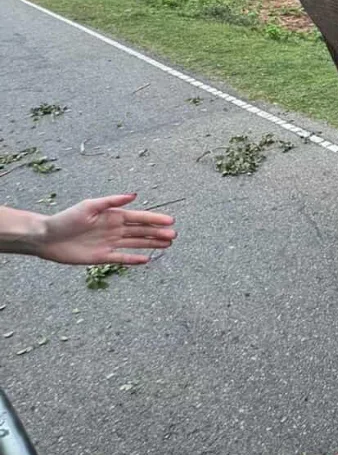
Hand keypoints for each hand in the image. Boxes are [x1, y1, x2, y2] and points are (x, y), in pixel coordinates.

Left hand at [38, 193, 175, 264]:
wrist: (46, 237)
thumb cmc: (66, 219)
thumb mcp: (88, 206)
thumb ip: (111, 201)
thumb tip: (133, 195)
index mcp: (113, 215)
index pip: (139, 218)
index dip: (155, 219)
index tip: (170, 221)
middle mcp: (114, 229)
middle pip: (141, 232)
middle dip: (158, 233)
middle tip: (174, 235)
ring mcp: (109, 243)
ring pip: (135, 244)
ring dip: (151, 244)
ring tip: (167, 245)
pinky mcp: (101, 257)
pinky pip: (121, 258)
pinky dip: (134, 259)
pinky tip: (146, 259)